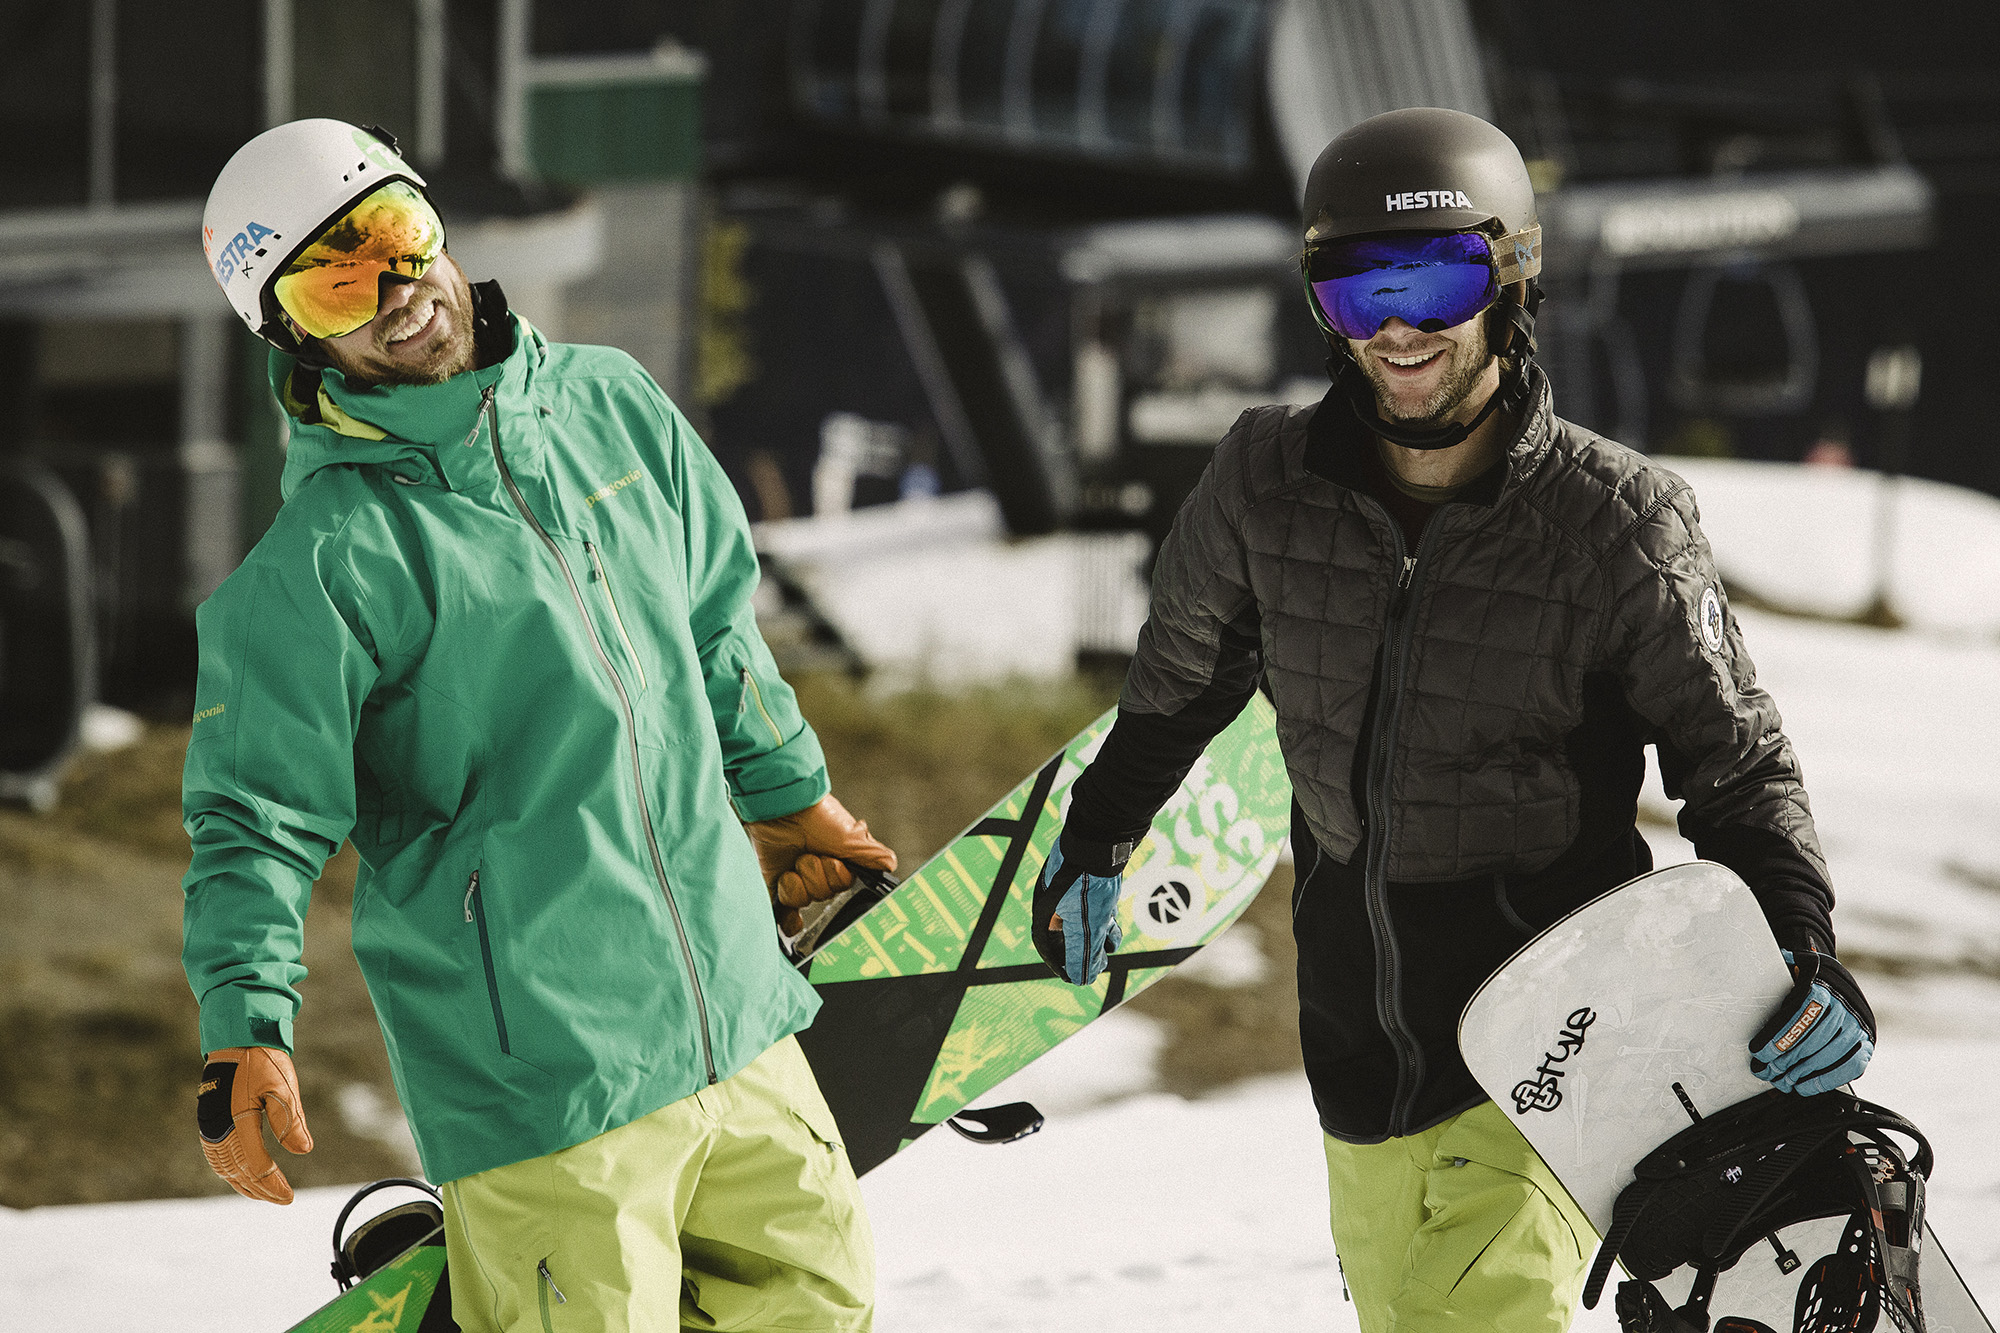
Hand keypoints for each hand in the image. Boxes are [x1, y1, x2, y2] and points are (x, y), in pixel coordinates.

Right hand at [198, 1046, 313, 1202]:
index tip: (289, 1197)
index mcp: (238, 1120)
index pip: (255, 1164)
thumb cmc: (264, 1061)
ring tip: (265, 1195)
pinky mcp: (209, 1122)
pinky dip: (231, 1172)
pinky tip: (243, 1177)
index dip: (273, 1184)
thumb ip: (290, 1121)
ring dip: (244, 1184)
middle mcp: (219, 1128)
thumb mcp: (283, 1087)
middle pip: (239, 1172)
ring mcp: (210, 1126)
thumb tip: (304, 1151)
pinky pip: (217, 1157)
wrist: (237, 1040)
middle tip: (283, 1200)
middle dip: (261, 1189)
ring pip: (224, 1168)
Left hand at [745, 794, 896, 934]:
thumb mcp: (853, 837)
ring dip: (796, 880)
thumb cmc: (819, 818)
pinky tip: (793, 922)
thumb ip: (874, 855)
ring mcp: (798, 878)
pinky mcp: (777, 883)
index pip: (841, 887)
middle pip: (822, 894)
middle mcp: (819, 873)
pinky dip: (789, 920)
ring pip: (802, 900)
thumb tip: (891, 865)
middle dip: (814, 875)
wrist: (783, 808)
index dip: (835, 876)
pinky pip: (785, 913)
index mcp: (839, 864)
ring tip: (793, 861)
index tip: (832, 860)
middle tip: (809, 855)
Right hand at [1031, 838, 1125, 984]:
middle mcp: (1054, 898)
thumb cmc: (1090, 878)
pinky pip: (1093, 904)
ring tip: (1111, 945)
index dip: (1059, 964)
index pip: (1047, 944)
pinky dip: (1103, 917)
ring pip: (1083, 918)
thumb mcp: (1087, 923)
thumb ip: (1083, 952)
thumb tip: (1081, 979)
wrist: (1104, 833)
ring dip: (1097, 936)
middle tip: (1098, 966)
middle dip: (1082, 952)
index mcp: (1045, 909)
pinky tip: (1115, 924)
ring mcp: (1072, 886)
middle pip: (1065, 933)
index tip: (1072, 977)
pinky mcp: (1089, 877)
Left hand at [1749, 948, 1875, 1095]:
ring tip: (1782, 1080)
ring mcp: (1858, 1027)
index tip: (1759, 1052)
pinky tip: (1804, 1086)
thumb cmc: (1808, 980)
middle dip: (1785, 1060)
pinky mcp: (1867, 1044)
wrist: (1840, 984)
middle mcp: (1844, 1008)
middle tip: (1766, 1071)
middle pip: (1811, 1041)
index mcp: (1822, 989)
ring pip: (1828, 1057)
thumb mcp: (1792, 969)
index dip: (1777, 1038)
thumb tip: (1755, 967)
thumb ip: (1777, 973)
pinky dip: (1825, 1081)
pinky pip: (1850, 1068)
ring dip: (1801, 1073)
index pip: (1798, 1018)